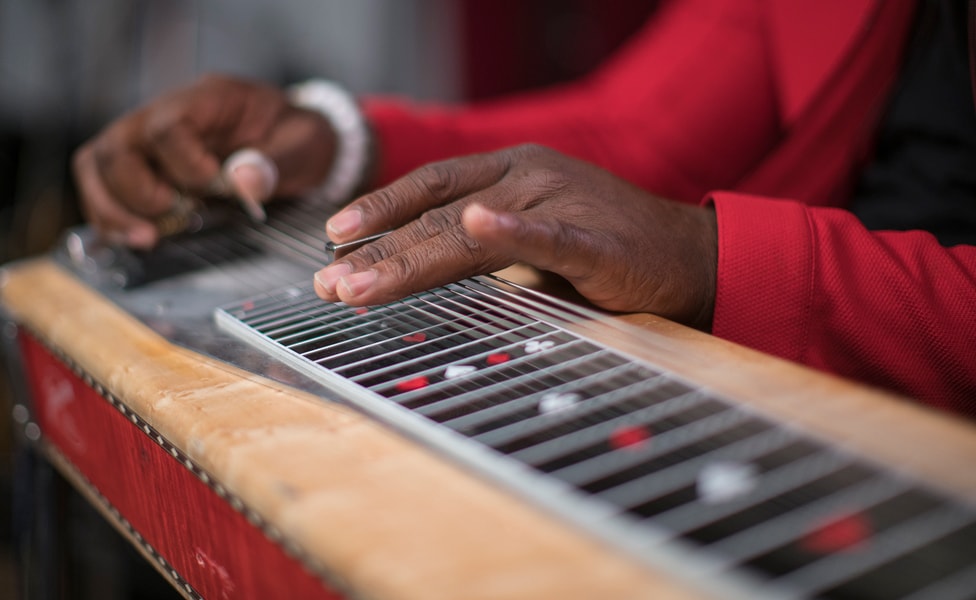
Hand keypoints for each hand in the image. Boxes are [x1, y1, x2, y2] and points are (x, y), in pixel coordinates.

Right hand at [72, 74, 334, 247]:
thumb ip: (277, 162)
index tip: (212, 187)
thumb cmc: (296, 138)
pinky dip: (110, 217)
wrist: (293, 143)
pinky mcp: (141, 168)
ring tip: (146, 238)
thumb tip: (244, 182)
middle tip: (168, 218)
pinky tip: (135, 240)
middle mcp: (165, 115)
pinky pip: (102, 187)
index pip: (168, 125)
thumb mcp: (304, 145)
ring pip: (98, 165)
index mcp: (209, 100)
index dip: (182, 162)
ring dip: (113, 208)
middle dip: (135, 190)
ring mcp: (146, 141)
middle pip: (118, 145)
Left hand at [314, 145, 717, 329]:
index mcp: (513, 173)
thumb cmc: (608, 250)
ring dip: (411, 257)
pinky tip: (477, 228)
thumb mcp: (533, 236)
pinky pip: (546, 235)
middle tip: (329, 280)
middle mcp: (528, 177)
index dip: (381, 208)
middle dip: (377, 249)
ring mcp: (561, 203)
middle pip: (436, 213)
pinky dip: (510, 232)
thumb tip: (422, 264)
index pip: (432, 185)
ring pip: (471, 229)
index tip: (335, 235)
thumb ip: (484, 244)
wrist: (690, 257)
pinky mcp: (595, 240)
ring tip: (361, 284)